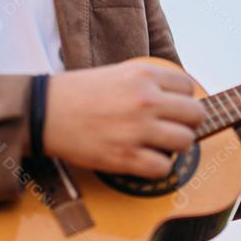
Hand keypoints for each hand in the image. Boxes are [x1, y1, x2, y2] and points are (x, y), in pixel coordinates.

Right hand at [43, 61, 204, 178]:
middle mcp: (145, 100)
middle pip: (195, 114)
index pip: (187, 87)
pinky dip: (157, 167)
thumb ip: (147, 82)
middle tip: (171, 128)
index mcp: (143, 75)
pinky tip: (143, 159)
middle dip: (187, 123)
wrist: (46, 112)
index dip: (182, 99)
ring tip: (157, 144)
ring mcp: (137, 129)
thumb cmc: (78, 92)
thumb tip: (176, 97)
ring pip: (185, 141)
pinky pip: (164, 167)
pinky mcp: (126, 157)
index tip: (172, 108)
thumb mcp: (117, 72)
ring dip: (175, 146)